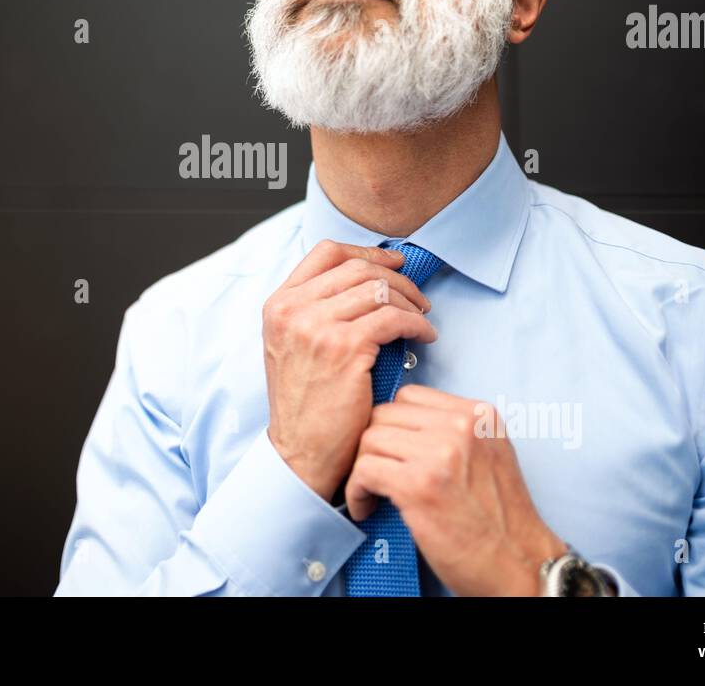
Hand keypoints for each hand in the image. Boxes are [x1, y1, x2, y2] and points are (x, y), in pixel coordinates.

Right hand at [263, 240, 437, 501]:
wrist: (300, 453)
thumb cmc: (306, 406)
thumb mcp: (295, 346)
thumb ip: (317, 311)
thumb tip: (368, 282)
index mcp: (278, 304)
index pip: (326, 252)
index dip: (367, 252)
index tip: (393, 262)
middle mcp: (291, 309)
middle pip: (357, 268)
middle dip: (397, 278)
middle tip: (418, 297)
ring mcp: (315, 326)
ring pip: (378, 289)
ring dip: (410, 301)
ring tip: (423, 318)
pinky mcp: (343, 348)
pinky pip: (393, 318)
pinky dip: (417, 323)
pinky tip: (425, 336)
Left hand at [344, 384, 567, 595]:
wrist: (518, 563)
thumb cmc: (501, 520)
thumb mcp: (491, 454)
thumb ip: (456, 432)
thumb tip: (408, 426)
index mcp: (479, 415)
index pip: (410, 396)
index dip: (394, 425)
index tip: (392, 449)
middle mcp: (462, 426)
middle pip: (385, 414)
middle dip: (375, 445)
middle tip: (377, 471)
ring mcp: (440, 453)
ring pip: (370, 439)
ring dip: (363, 468)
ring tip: (372, 491)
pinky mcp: (419, 484)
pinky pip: (365, 469)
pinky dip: (357, 490)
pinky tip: (367, 506)